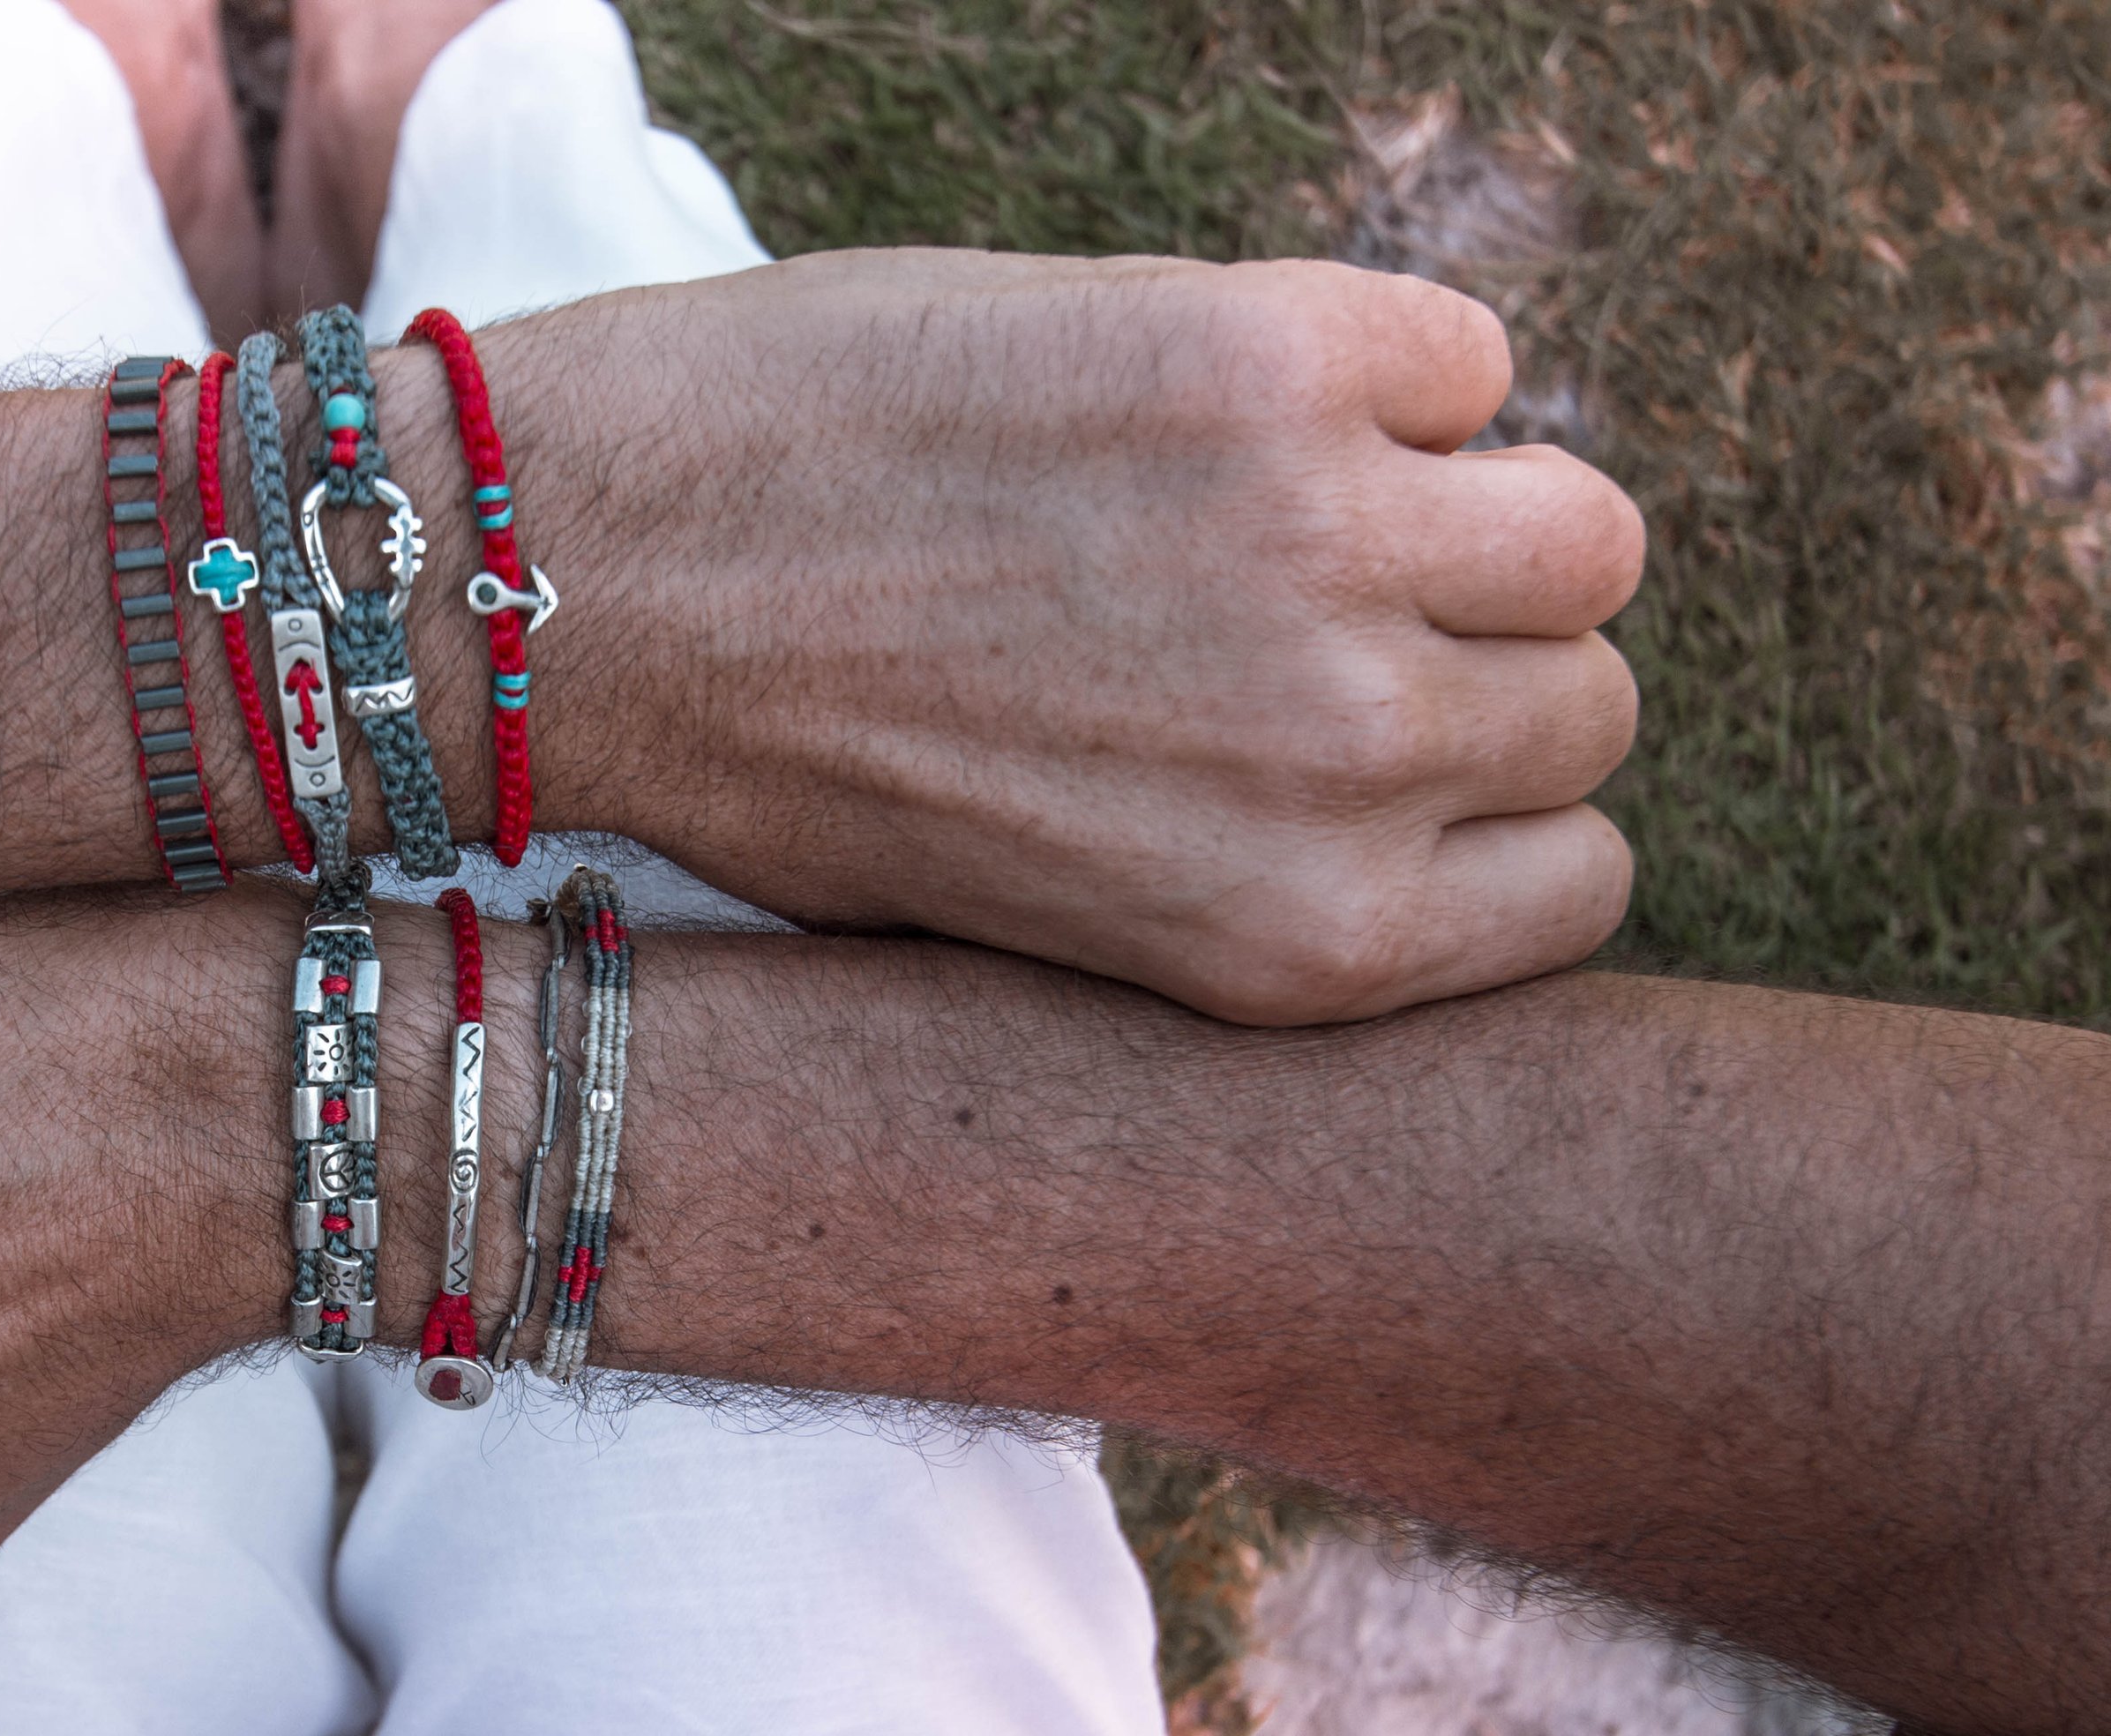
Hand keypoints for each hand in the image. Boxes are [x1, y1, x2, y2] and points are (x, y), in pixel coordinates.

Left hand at [476, 248, 1644, 1023]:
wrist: (590, 590)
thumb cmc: (787, 767)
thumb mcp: (1053, 922)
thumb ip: (1262, 877)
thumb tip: (1412, 792)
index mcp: (1307, 945)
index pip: (1577, 877)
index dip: (1487, 805)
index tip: (1400, 756)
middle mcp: (1351, 765)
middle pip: (1584, 696)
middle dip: (1472, 656)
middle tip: (1320, 612)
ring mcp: (1322, 549)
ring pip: (1575, 525)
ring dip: (1462, 502)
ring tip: (1297, 500)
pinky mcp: (1263, 361)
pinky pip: (1464, 352)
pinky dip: (1376, 363)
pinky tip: (1219, 396)